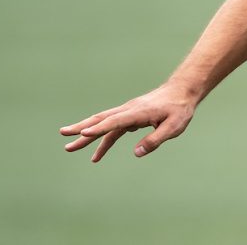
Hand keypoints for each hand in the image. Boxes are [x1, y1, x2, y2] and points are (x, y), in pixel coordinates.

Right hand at [59, 83, 197, 161]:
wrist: (182, 91)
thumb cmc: (179, 109)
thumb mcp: (173, 127)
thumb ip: (155, 140)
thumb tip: (136, 153)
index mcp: (138, 112)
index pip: (114, 121)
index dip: (98, 129)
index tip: (82, 134)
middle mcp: (129, 110)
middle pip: (101, 119)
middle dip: (82, 128)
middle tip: (63, 134)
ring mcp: (128, 112)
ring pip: (103, 123)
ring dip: (87, 134)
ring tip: (70, 146)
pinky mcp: (130, 117)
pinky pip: (113, 129)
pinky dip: (103, 139)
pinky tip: (97, 154)